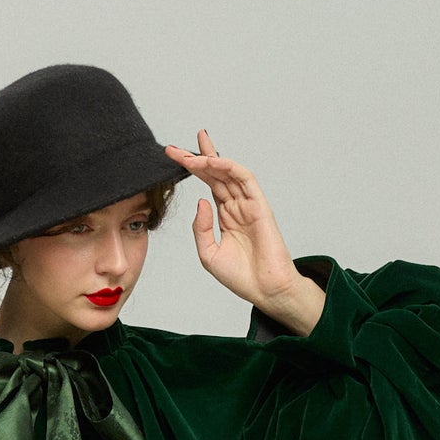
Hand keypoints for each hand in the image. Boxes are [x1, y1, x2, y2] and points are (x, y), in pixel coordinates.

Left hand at [163, 132, 303, 310]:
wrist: (265, 290)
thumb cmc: (241, 276)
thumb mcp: (209, 254)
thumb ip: (201, 228)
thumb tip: (200, 200)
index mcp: (225, 216)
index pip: (208, 185)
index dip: (192, 170)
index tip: (173, 158)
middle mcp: (236, 206)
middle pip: (215, 174)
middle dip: (195, 159)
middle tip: (173, 149)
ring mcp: (248, 204)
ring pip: (228, 173)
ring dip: (209, 160)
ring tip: (190, 155)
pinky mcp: (260, 205)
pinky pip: (245, 179)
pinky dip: (229, 167)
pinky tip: (213, 162)